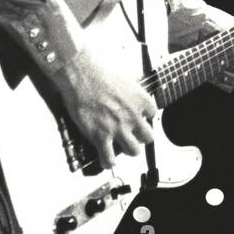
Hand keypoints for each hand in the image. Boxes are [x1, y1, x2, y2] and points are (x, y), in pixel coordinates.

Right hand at [57, 44, 157, 168]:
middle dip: (140, 136)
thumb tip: (128, 98)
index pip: (152, 114)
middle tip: (131, 134)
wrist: (81, 74)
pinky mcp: (100, 136)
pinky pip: (108, 158)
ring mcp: (118, 128)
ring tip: (121, 147)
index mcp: (141, 101)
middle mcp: (133, 117)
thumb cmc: (99, 72)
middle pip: (148, 137)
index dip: (143, 116)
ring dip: (128, 150)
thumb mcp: (124, 79)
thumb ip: (131, 93)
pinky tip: (106, 160)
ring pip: (134, 151)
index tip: (136, 116)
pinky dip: (107, 162)